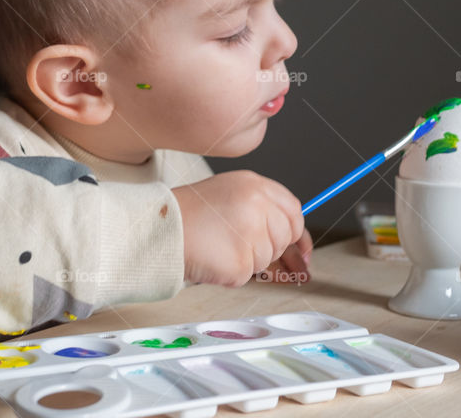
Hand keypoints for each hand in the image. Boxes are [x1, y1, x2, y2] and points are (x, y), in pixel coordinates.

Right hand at [172, 170, 303, 286]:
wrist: (159, 228)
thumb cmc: (189, 214)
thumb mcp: (230, 195)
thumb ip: (263, 209)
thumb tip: (296, 238)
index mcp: (254, 185)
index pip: (293, 210)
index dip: (296, 231)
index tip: (301, 249)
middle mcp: (257, 206)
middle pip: (284, 237)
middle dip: (269, 248)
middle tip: (239, 244)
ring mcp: (250, 234)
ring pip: (267, 259)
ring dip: (247, 260)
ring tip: (218, 244)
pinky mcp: (241, 261)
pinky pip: (248, 275)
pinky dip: (232, 273)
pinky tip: (214, 257)